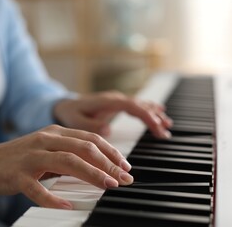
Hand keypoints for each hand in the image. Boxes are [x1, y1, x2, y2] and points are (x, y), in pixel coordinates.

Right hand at [0, 125, 132, 209]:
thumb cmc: (20, 157)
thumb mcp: (47, 149)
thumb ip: (69, 153)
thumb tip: (99, 166)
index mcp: (55, 132)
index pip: (90, 139)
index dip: (111, 152)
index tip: (126, 166)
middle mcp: (45, 140)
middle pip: (83, 148)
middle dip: (108, 163)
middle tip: (123, 178)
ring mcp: (31, 157)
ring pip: (67, 162)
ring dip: (91, 174)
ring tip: (108, 186)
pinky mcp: (17, 175)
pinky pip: (37, 188)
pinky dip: (54, 198)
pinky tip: (67, 205)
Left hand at [54, 91, 172, 137]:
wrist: (64, 105)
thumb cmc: (69, 113)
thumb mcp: (75, 120)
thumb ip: (90, 125)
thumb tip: (108, 129)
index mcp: (107, 101)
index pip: (132, 106)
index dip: (146, 116)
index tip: (157, 128)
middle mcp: (115, 98)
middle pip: (140, 105)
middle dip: (154, 117)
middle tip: (165, 132)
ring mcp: (117, 100)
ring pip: (140, 104)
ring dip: (154, 114)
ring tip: (167, 125)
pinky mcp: (117, 105)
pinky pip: (136, 106)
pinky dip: (148, 111)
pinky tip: (159, 114)